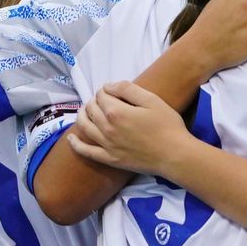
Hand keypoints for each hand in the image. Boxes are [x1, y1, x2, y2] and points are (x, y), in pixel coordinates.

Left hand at [69, 81, 192, 175]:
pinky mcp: (109, 159)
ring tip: (86, 110)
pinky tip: (71, 138)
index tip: (114, 91)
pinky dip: (76, 144)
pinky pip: (86, 151)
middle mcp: (106, 128)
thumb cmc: (167, 125)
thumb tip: (109, 86)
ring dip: (82, 115)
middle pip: (91, 109)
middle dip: (94, 101)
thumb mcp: (152, 100)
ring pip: (85, 127)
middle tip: (103, 100)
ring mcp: (106, 145)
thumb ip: (128, 89)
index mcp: (116, 112)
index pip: (101, 95)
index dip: (105, 90)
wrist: (174, 155)